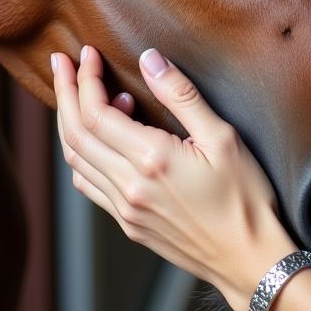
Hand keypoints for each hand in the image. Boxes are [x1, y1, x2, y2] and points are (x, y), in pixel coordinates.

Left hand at [51, 45, 296, 310]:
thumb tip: (150, 60)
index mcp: (150, 160)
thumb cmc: (244, 196)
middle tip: (62, 62)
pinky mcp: (129, 224)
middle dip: (65, 93)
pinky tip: (100, 138)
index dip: (84, 80)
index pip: (96, 113)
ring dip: (70, 123)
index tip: (86, 53)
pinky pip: (89, 185)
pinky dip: (82, 154)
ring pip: (76, 160)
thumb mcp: (222, 136)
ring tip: (84, 94)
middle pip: (75, 134)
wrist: (248, 257)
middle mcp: (129, 187)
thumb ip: (181, 96)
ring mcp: (125, 210)